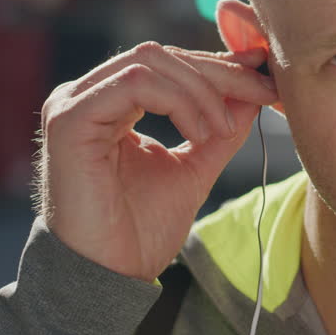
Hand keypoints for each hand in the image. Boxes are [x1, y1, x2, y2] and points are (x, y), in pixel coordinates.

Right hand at [36, 42, 278, 281]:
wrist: (111, 278)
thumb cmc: (141, 231)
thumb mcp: (195, 167)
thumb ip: (220, 127)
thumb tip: (253, 89)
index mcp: (110, 104)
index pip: (169, 65)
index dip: (220, 67)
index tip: (266, 80)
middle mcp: (87, 96)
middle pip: (162, 56)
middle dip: (220, 73)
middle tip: (262, 94)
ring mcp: (72, 104)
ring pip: (150, 62)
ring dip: (201, 91)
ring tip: (220, 132)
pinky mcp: (68, 119)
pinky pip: (134, 83)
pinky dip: (177, 100)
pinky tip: (199, 134)